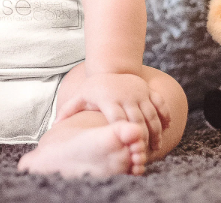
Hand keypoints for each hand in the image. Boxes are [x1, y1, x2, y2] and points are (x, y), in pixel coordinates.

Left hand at [54, 73, 170, 150]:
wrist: (110, 66)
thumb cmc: (94, 87)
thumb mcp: (81, 96)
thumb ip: (68, 110)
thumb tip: (54, 125)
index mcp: (109, 100)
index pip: (118, 120)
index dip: (124, 134)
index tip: (127, 148)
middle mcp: (126, 96)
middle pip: (138, 120)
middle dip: (143, 138)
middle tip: (144, 154)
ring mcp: (139, 92)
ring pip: (152, 114)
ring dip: (156, 131)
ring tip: (155, 146)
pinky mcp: (148, 90)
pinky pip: (160, 103)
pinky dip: (165, 116)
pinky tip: (166, 128)